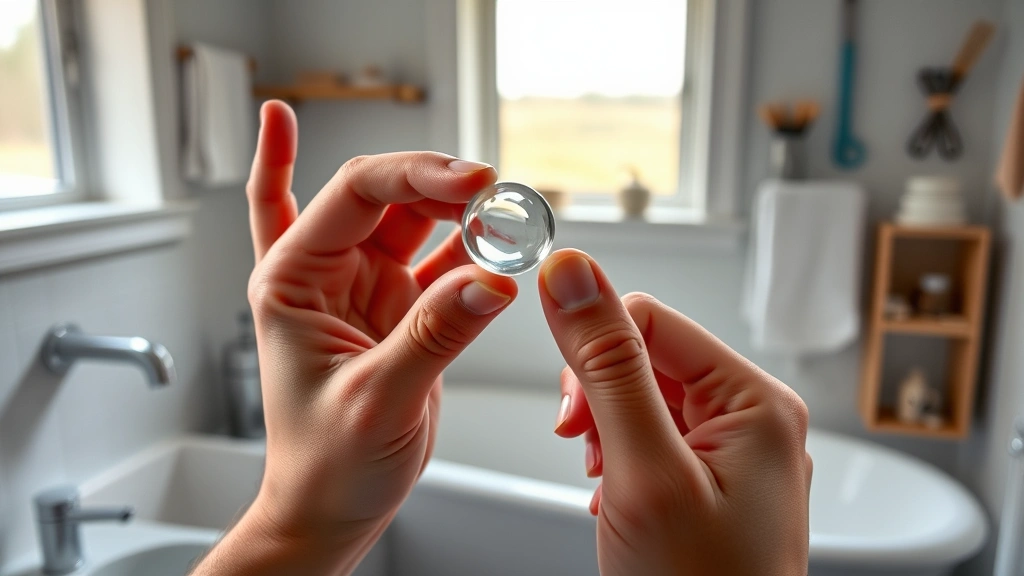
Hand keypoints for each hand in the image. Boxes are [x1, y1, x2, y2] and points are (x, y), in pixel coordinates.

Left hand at [191, 101, 517, 574]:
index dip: (415, 175)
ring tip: (506, 210)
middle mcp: (326, 272)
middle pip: (384, 193)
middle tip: (497, 195)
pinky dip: (469, 243)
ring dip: (457, 208)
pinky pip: (436, 257)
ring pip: (412, 218)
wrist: (331, 508)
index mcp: (292, 278)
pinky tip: (493, 224)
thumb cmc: (325, 465)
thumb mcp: (377, 400)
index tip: (472, 182)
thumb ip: (435, 335)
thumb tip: (494, 280)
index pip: (353, 194)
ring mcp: (365, 286)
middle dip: (439, 183)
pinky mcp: (401, 307)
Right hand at [540, 250, 810, 575]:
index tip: (568, 410)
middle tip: (592, 456)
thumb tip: (572, 275)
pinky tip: (616, 499)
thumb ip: (607, 367)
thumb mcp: (642, 472)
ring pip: (642, 397)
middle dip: (601, 401)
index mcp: (756, 402)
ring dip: (606, 433)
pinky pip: (651, 437)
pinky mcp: (711, 482)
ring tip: (607, 484)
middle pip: (647, 356)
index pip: (652, 318)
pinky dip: (619, 461)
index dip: (595, 353)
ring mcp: (733, 453)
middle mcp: (752, 419)